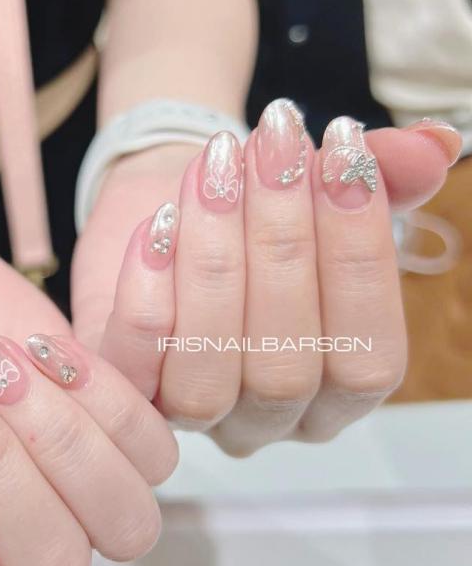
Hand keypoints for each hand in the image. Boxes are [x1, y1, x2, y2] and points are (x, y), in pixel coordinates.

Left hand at [74, 103, 460, 454]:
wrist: (167, 206)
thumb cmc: (256, 214)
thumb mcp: (322, 193)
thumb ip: (381, 179)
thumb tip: (434, 146)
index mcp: (340, 390)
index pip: (368, 357)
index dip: (359, 260)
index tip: (344, 153)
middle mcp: (272, 420)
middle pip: (284, 370)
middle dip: (281, 248)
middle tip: (273, 146)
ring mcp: (197, 418)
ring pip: (207, 376)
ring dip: (213, 264)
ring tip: (214, 169)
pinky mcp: (131, 393)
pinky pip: (136, 368)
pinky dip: (147, 295)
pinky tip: (156, 225)